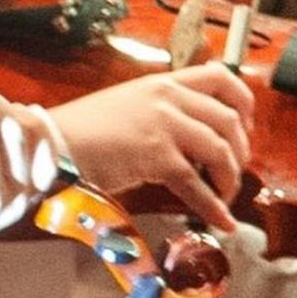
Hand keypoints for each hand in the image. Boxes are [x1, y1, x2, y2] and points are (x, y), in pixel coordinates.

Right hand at [48, 63, 253, 230]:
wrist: (51, 143)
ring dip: (229, 178)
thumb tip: (186, 140)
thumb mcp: (125, 107)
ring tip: (223, 196)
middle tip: (233, 170)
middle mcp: (166, 99)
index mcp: (160, 83)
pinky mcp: (156, 156)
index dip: (243, 102)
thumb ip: (157, 113)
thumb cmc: (80, 131)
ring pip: (219, 150)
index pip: (220, 78)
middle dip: (239, 151)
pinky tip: (219, 219)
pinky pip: (197, 184)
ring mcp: (163, 125)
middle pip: (228, 120)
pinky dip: (213, 206)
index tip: (245, 125)